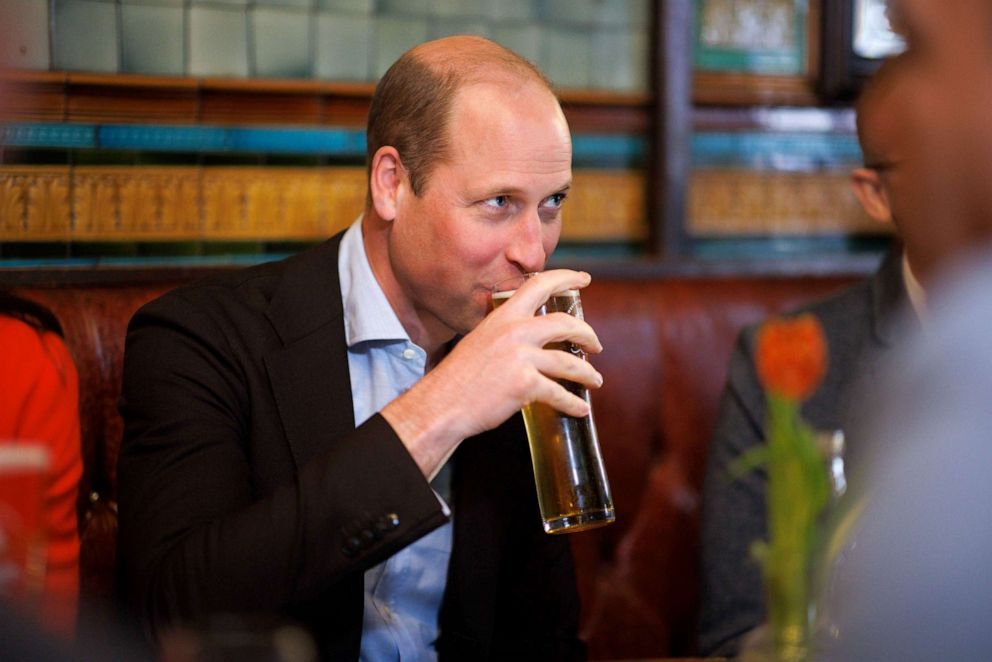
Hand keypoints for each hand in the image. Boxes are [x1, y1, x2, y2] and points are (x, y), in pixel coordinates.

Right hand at [382, 269, 603, 478]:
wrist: (442, 403)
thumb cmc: (458, 377)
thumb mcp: (480, 341)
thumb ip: (504, 335)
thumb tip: (529, 342)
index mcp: (502, 317)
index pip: (539, 286)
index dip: (566, 278)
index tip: (584, 279)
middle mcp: (514, 331)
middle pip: (565, 324)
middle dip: (587, 334)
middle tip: (596, 345)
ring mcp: (521, 357)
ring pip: (569, 363)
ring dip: (588, 373)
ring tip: (595, 381)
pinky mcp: (525, 383)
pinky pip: (559, 393)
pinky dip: (573, 403)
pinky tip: (580, 408)